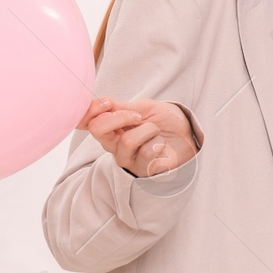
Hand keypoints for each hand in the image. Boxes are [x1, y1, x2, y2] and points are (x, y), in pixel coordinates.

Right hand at [79, 96, 198, 177]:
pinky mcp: (142, 170)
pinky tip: (162, 146)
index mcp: (110, 127)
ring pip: (127, 141)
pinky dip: (159, 142)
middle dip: (121, 117)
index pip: (85, 121)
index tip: (109, 102)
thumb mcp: (144, 107)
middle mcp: (113, 145)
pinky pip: (147, 152)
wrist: (188, 135)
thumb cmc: (165, 121)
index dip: (91, 110)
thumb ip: (122, 108)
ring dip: (148, 130)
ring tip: (156, 132)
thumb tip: (103, 104)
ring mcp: (126, 159)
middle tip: (139, 117)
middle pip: (97, 129)